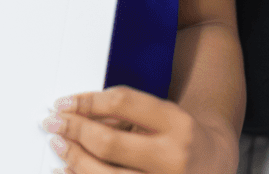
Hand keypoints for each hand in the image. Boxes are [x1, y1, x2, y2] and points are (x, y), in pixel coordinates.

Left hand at [45, 87, 235, 173]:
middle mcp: (173, 157)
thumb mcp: (163, 116)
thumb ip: (125, 114)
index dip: (87, 101)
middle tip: (53, 123)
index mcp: (177, 124)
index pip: (123, 103)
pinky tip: (68, 170)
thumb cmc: (180, 137)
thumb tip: (75, 113)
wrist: (214, 166)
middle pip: (109, 143)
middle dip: (74, 131)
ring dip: (74, 159)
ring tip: (59, 146)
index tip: (64, 102)